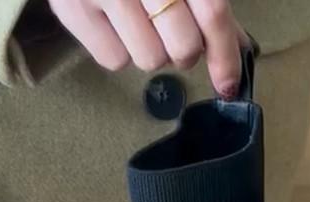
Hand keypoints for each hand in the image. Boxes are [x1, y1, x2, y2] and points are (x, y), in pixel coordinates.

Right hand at [48, 0, 249, 97]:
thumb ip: (209, 4)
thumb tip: (238, 48)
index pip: (213, 14)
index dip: (225, 56)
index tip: (228, 85)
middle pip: (183, 48)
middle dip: (185, 49)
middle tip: (171, 29)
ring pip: (150, 60)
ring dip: (151, 49)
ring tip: (138, 20)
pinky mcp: (71, 6)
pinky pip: (113, 59)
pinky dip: (119, 48)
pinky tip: (113, 21)